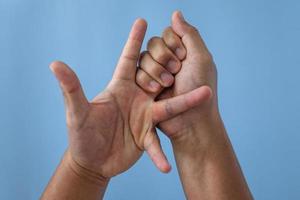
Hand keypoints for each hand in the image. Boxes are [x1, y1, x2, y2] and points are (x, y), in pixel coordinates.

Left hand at [50, 18, 209, 178]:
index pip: (128, 60)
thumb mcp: (76, 112)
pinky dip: (160, 155)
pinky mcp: (146, 138)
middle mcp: (136, 100)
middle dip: (167, 67)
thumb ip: (71, 89)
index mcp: (119, 88)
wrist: (91, 161)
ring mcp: (144, 118)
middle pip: (156, 79)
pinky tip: (166, 165)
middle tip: (180, 59)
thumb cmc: (81, 134)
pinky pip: (156, 145)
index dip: (134, 41)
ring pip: (169, 107)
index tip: (142, 21)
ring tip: (206, 94)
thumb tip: (55, 64)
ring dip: (186, 102)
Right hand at [137, 11, 216, 139]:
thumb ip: (189, 34)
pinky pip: (136, 72)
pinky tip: (156, 90)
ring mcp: (156, 73)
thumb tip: (175, 13)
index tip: (183, 58)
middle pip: (154, 44)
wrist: (191, 120)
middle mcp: (168, 61)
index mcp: (182, 53)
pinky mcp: (145, 86)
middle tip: (175, 72)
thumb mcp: (201, 58)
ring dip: (155, 70)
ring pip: (144, 57)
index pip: (168, 33)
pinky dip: (146, 79)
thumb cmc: (200, 90)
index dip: (173, 43)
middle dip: (164, 57)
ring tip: (167, 85)